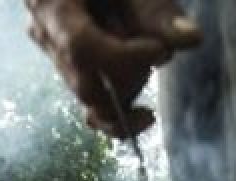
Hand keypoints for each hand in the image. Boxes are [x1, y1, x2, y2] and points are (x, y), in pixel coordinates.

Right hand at [26, 0, 200, 135]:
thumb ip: (154, 7)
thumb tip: (190, 40)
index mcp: (51, 4)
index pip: (80, 48)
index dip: (123, 59)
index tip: (158, 50)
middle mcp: (45, 33)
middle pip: (86, 83)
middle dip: (130, 76)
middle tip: (157, 49)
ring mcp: (54, 52)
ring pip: (91, 97)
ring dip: (129, 84)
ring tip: (147, 50)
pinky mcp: (70, 64)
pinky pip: (90, 100)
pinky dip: (119, 108)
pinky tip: (144, 114)